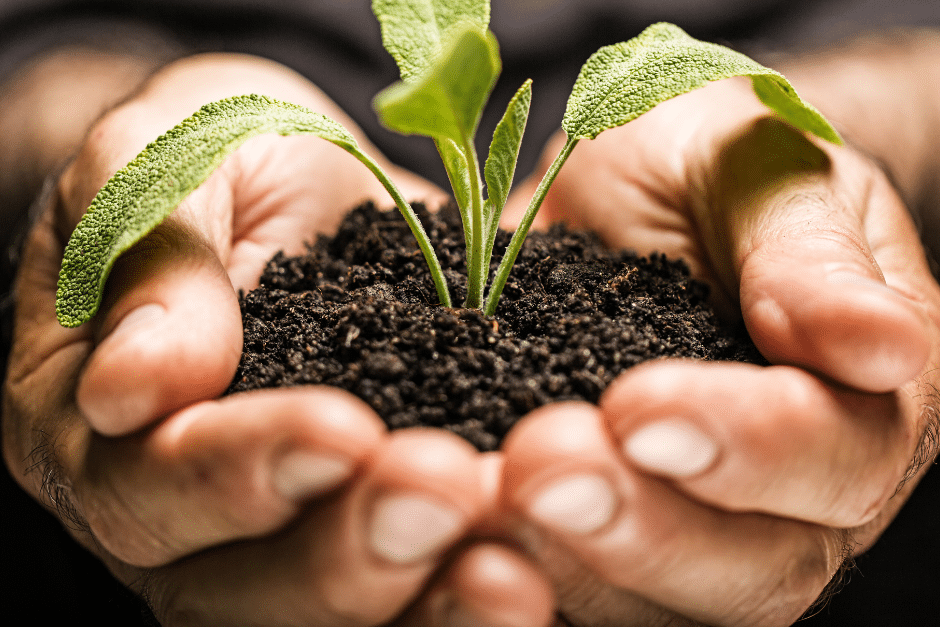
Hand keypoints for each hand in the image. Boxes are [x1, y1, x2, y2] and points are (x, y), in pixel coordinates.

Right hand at [2, 53, 555, 625]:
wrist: (304, 181)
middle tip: (444, 493)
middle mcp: (181, 516)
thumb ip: (151, 255)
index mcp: (102, 427)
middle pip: (239, 589)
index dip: (240, 472)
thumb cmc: (220, 160)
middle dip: (346, 552)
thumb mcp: (167, 159)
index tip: (339, 431)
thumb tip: (131, 388)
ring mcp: (277, 538)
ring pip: (331, 615)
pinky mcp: (372, 526)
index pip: (148, 483)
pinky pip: (411, 585)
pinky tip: (538, 572)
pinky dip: (468, 591)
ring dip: (421, 601)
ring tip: (509, 568)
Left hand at [499, 77, 939, 625]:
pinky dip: (505, 569)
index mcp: (859, 404)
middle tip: (538, 467)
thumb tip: (879, 345)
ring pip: (649, 604)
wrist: (634, 194)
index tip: (639, 405)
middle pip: (748, 571)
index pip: (832, 458)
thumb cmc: (714, 167)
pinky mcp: (599, 537)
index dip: (746, 446)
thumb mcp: (761, 171)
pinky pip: (566, 585)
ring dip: (561, 564)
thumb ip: (809, 254)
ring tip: (478, 500)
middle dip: (641, 528)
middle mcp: (789, 500)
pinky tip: (447, 528)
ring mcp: (693, 531)